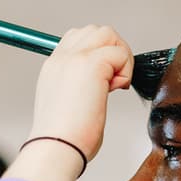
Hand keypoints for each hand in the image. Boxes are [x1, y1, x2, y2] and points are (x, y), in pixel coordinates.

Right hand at [30, 25, 133, 160]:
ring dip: (120, 57)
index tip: (104, 84)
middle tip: (113, 83)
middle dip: (114, 52)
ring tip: (114, 85)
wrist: (56, 148)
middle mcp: (61, 58)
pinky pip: (120, 53)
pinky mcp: (91, 65)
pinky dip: (125, 71)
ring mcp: (74, 58)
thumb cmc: (65, 140)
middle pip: (97, 31)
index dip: (100, 55)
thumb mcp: (70, 105)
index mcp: (54, 66)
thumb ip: (82, 87)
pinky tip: (115, 91)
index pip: (80, 39)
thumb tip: (108, 83)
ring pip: (109, 34)